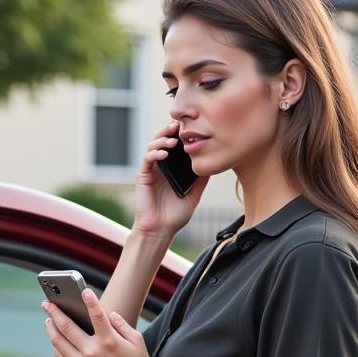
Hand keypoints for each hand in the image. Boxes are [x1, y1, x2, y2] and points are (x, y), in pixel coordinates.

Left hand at [42, 289, 159, 356]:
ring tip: (48, 319)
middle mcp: (92, 353)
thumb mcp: (137, 342)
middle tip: (47, 302)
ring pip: (59, 342)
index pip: (96, 314)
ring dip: (51, 328)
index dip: (89, 300)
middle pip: (66, 326)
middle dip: (55, 311)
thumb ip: (121, 324)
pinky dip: (56, 346)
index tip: (82, 290)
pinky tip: (56, 339)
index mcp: (109, 341)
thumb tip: (107, 314)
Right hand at [132, 120, 210, 238]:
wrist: (160, 230)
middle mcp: (161, 166)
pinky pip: (147, 159)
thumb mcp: (194, 194)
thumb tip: (214, 163)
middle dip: (170, 131)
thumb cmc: (175, 215)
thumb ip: (201, 179)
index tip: (193, 128)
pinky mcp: (143, 176)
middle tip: (181, 125)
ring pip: (153, 146)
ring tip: (174, 140)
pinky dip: (155, 153)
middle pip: (163, 140)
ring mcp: (151, 170)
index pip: (176, 145)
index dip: (182, 135)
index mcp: (173, 169)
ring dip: (163, 140)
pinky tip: (165, 154)